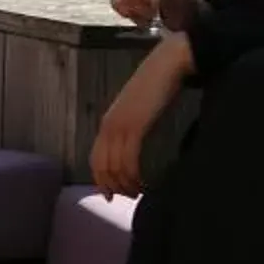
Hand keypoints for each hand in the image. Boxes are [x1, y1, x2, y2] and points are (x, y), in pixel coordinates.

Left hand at [92, 37, 191, 197]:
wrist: (166, 65)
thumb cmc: (156, 87)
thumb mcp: (137, 109)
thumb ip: (131, 127)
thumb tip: (133, 147)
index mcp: (108, 122)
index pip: (96, 159)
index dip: (101, 180)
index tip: (110, 195)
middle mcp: (109, 126)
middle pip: (103, 166)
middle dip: (114, 186)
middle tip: (129, 198)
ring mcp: (120, 126)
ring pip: (115, 167)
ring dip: (126, 185)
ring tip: (139, 194)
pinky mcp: (134, 127)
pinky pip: (129, 160)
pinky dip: (135, 176)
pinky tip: (145, 184)